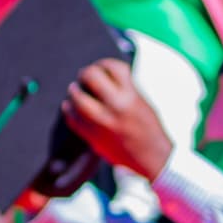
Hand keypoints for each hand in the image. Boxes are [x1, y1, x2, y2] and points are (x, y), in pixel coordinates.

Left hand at [62, 59, 173, 179]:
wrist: (153, 158)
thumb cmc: (150, 129)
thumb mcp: (142, 102)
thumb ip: (124, 88)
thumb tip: (104, 76)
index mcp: (131, 97)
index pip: (113, 67)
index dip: (105, 64)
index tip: (103, 67)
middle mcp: (115, 108)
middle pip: (91, 77)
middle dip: (86, 73)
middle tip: (85, 75)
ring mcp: (102, 123)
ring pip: (77, 99)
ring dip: (74, 91)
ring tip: (75, 89)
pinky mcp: (94, 137)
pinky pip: (73, 119)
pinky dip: (69, 109)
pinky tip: (70, 106)